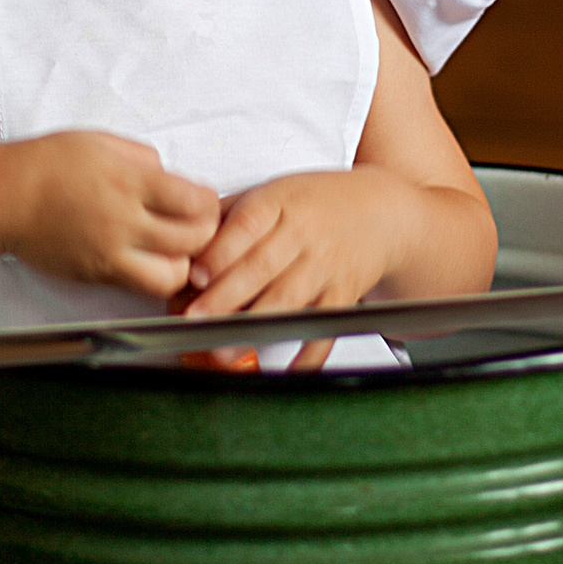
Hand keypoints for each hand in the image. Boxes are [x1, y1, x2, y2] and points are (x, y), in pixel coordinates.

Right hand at [0, 131, 219, 299]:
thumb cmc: (46, 165)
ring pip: (172, 276)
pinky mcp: (96, 276)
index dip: (209, 203)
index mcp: (127, 181)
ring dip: (183, 263)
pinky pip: (140, 287)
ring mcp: (108, 254)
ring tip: (175, 248)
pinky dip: (155, 276)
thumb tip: (174, 181)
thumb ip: (145, 160)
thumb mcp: (101, 142)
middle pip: (193, 241)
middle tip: (197, 225)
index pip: (196, 203)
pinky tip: (151, 260)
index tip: (203, 200)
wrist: (1, 199)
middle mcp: (121, 221)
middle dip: (205, 233)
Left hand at [178, 170, 402, 368]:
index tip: (195, 275)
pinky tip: (285, 371)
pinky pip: (324, 328)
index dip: (220, 252)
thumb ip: (229, 215)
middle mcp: (304, 235)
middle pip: (262, 268)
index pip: (247, 226)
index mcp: (280, 204)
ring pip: (288, 300)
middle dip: (226, 297)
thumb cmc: (317, 204)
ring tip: (224, 349)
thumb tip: (182, 241)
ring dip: (255, 327)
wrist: (380, 213)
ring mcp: (326, 267)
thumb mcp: (273, 192)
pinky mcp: (343, 296)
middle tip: (196, 319)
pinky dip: (307, 354)